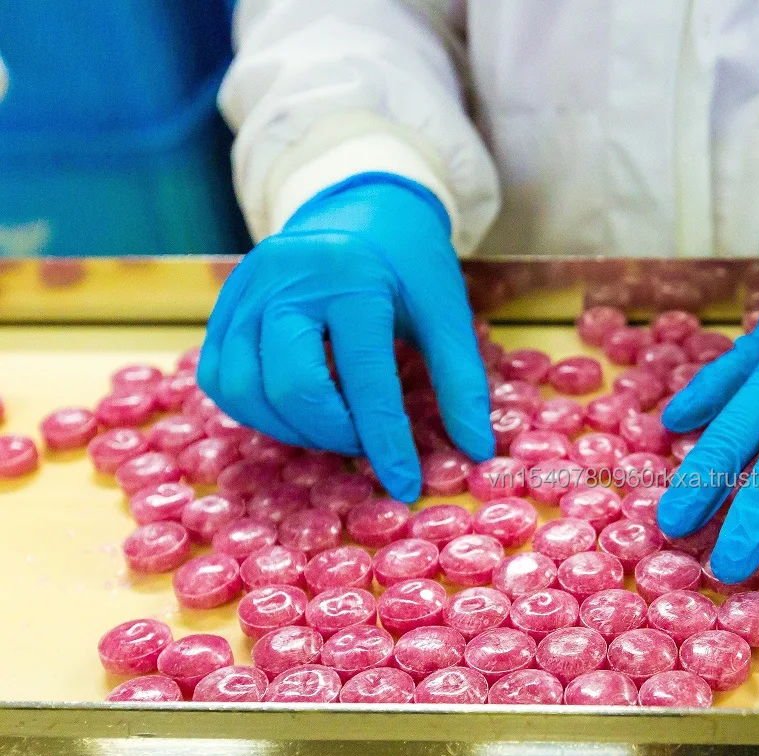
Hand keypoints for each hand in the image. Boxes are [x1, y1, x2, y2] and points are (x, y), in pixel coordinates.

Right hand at [198, 173, 492, 501]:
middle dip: (333, 434)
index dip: (385, 440)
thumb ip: (462, 381)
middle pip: (290, 387)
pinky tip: (298, 411)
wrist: (360, 206)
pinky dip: (256, 411)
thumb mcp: (447, 313)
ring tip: (335, 427)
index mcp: (351, 276)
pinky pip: (219, 378)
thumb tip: (477, 451)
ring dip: (291, 429)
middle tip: (365, 443)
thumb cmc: (409, 265)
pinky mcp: (223, 306)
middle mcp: (286, 279)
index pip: (364, 376)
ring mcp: (244, 290)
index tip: (405, 484)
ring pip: (244, 390)